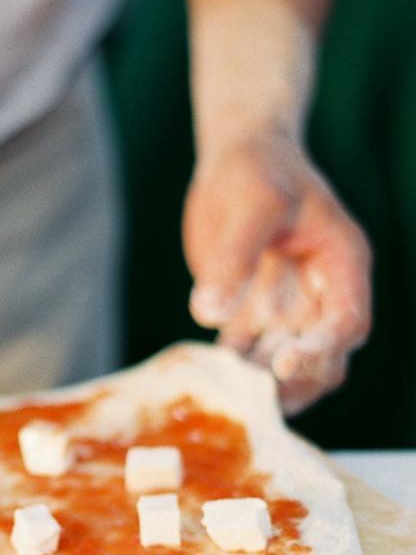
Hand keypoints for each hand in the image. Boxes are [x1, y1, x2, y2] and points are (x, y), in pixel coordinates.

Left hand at [182, 136, 371, 413]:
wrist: (234, 162)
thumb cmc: (257, 171)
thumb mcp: (252, 203)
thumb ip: (234, 257)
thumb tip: (209, 313)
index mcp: (342, 266)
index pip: (348, 323)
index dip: (322, 349)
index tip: (283, 361)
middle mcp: (321, 295)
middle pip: (326, 360)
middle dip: (298, 382)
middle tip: (255, 392)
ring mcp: (288, 309)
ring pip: (288, 367)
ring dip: (263, 385)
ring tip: (228, 391)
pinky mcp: (252, 316)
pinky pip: (248, 356)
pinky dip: (232, 371)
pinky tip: (206, 376)